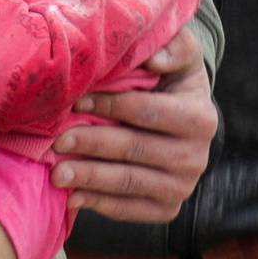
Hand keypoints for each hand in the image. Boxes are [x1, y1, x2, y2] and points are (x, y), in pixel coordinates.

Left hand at [51, 27, 216, 222]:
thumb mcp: (180, 53)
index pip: (147, 112)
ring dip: (90, 179)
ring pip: (130, 183)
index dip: (110, 105)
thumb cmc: (170, 77)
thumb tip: (155, 60)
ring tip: (57, 174)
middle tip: (57, 142)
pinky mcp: (168, 209)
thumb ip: (174, 47)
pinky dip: (100, 204)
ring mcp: (183, 187)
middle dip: (93, 144)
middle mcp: (197, 157)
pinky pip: (131, 211)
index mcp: (200, 117)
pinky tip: (74, 197)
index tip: (76, 101)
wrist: (181, 117)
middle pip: (135, 150)